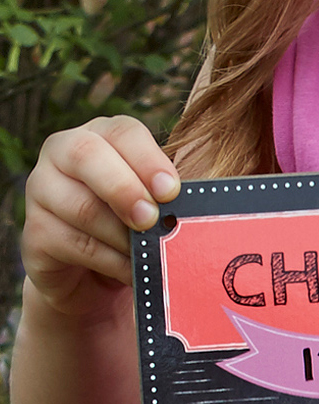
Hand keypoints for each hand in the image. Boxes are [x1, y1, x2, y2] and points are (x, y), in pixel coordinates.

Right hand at [22, 116, 179, 318]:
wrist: (90, 272)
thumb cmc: (131, 223)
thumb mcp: (153, 203)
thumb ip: (167, 196)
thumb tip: (199, 201)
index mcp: (101, 135)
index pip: (122, 131)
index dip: (147, 159)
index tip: (170, 190)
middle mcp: (63, 154)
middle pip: (87, 155)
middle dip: (125, 189)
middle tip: (151, 219)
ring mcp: (41, 191)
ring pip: (82, 207)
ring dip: (123, 235)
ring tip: (150, 252)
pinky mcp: (34, 233)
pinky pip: (76, 245)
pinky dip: (112, 262)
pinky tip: (132, 271)